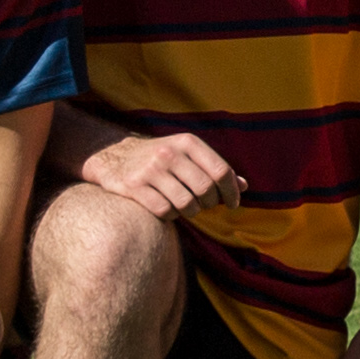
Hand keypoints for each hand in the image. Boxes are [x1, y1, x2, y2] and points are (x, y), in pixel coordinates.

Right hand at [78, 129, 240, 219]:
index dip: (231, 192)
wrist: (114, 157)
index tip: (233, 204)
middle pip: (205, 189)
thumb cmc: (160, 159)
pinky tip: (169, 210)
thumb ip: (214, 169)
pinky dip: (171, 216)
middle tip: (205, 205)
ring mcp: (150, 170)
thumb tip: (245, 186)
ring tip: (187, 207)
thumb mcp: (187, 155)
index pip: (220, 171)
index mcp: (187, 142)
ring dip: (191, 212)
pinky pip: (165, 211)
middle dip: (210, 203)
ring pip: (186, 204)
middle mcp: (170, 153)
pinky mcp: (134, 187)